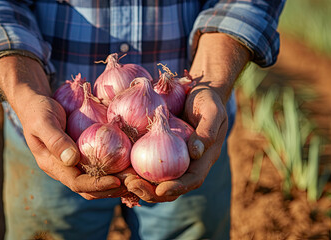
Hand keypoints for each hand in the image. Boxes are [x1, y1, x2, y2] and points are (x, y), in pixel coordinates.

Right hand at [0, 55, 124, 199]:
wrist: (35, 104)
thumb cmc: (38, 110)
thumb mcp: (43, 121)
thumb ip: (55, 139)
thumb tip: (72, 159)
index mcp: (52, 165)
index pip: (77, 183)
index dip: (98, 185)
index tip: (117, 181)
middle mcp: (63, 169)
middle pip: (89, 188)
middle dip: (111, 189)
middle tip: (133, 183)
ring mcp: (72, 164)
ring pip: (95, 181)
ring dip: (115, 182)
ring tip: (135, 178)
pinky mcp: (81, 155)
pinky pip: (98, 167)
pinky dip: (113, 169)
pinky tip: (128, 163)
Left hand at [125, 33, 249, 202]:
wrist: (197, 91)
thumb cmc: (208, 100)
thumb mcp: (212, 112)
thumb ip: (206, 132)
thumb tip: (195, 153)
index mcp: (202, 160)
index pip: (191, 180)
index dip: (176, 188)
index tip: (160, 190)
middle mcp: (186, 164)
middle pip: (169, 187)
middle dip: (151, 191)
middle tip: (132, 184)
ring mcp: (171, 159)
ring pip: (155, 180)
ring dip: (139, 184)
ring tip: (122, 180)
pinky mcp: (158, 150)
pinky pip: (146, 164)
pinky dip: (133, 168)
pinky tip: (118, 166)